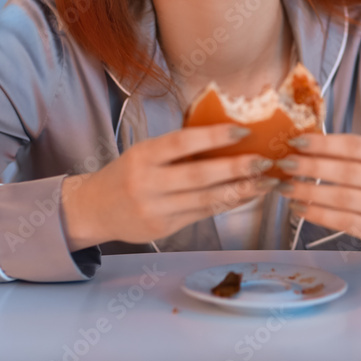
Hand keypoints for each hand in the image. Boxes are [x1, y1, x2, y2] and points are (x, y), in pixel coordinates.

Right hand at [61, 123, 279, 249]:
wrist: (94, 210)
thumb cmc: (127, 173)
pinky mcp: (164, 229)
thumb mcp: (144, 153)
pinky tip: (247, 195)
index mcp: (143, 156)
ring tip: (267, 181)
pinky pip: (203, 214)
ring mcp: (155, 209)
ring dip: (240, 190)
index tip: (243, 131)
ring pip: (205, 200)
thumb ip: (177, 148)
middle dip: (236, 168)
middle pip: (198, 176)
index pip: (182, 142)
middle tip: (265, 160)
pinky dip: (228, 203)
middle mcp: (147, 184)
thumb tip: (226, 135)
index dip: (213, 136)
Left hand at [273, 133, 360, 252]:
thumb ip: (348, 154)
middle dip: (311, 167)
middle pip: (347, 172)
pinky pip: (342, 221)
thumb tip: (301, 146)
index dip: (324, 143)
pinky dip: (317, 214)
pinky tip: (298, 208)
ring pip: (342, 198)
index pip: (354, 146)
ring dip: (308, 192)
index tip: (296, 141)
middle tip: (284, 164)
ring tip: (285, 187)